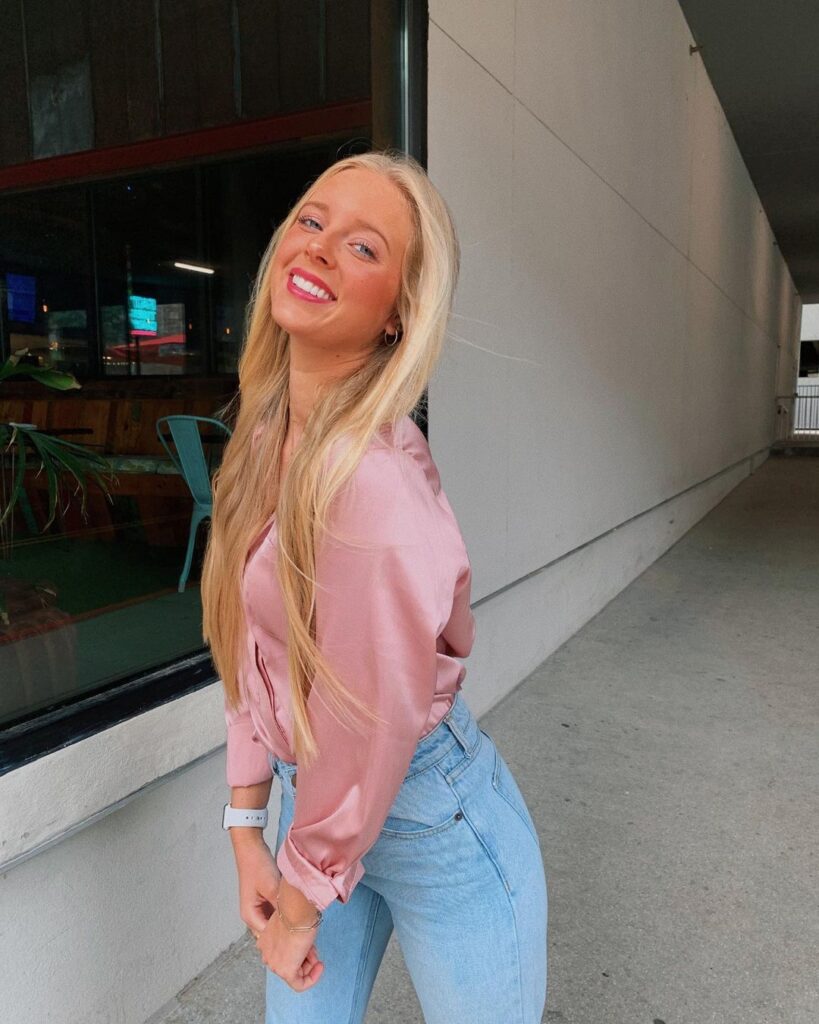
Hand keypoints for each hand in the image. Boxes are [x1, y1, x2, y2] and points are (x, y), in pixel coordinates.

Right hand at [232, 834, 324, 989]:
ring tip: (311, 940)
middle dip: (292, 946)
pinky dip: (291, 923)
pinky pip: (279, 919)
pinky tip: (304, 921)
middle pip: (274, 941)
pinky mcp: (266, 902)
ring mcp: (259, 910)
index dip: (289, 950)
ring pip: (278, 931)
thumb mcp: (271, 886)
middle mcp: (254, 918)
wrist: (250, 848)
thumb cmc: (258, 865)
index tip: (307, 951)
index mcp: (251, 917)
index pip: (271, 943)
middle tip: (312, 951)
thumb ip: (282, 904)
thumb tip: (298, 920)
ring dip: (293, 935)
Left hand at [255, 906, 324, 991]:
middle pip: (289, 962)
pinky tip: (319, 967)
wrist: (297, 911)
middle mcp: (266, 955)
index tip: (309, 945)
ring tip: (317, 955)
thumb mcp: (292, 923)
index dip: (298, 950)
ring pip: (294, 973)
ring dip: (309, 965)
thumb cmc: (296, 911)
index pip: (283, 953)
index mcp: (265, 942)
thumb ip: (291, 936)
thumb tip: (302, 943)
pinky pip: (299, 984)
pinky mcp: (286, 972)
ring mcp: (275, 965)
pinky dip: (311, 978)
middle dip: (304, 959)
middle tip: (314, 951)